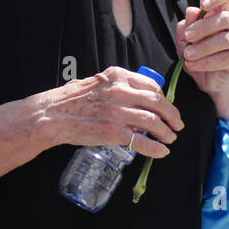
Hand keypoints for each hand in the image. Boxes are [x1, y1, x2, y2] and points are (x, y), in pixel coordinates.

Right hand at [43, 66, 182, 157]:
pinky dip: (156, 149)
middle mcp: (120, 92)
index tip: (166, 106)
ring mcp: (118, 113)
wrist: (51, 116)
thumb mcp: (95, 82)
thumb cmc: (69, 100)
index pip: (151, 85)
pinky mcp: (114, 133)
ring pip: (155, 123)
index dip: (164, 98)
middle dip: (172, 116)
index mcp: (116, 77)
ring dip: (167, 133)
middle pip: (158, 103)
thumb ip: (115, 86)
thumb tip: (134, 96)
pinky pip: (144, 142)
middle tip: (177, 124)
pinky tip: (161, 151)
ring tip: (169, 138)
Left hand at [176, 0, 228, 99]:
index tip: (203, 5)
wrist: (206, 76)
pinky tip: (192, 64)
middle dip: (203, 27)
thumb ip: (186, 24)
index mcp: (219, 12)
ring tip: (187, 55)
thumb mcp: (184, 37)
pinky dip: (206, 62)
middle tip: (188, 37)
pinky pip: (224, 58)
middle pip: (224, 18)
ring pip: (224, 39)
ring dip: (202, 48)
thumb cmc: (195, 50)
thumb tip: (191, 11)